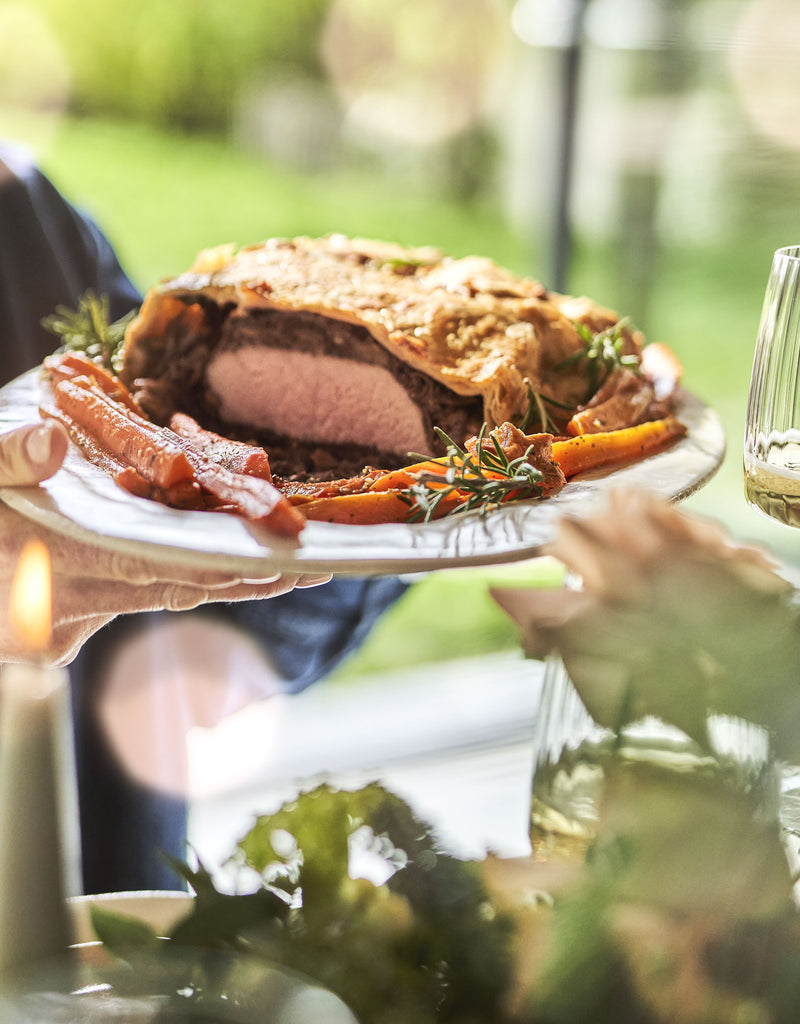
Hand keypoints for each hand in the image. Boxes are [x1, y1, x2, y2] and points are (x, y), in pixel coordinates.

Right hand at [0, 421, 330, 664]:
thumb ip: (2, 459)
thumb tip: (47, 445)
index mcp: (50, 568)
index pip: (154, 571)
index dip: (220, 570)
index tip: (283, 565)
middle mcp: (69, 600)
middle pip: (178, 586)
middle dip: (248, 578)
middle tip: (320, 565)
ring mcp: (74, 607)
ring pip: (169, 587)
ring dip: (231, 575)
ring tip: (298, 563)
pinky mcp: (79, 601)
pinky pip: (148, 579)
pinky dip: (192, 563)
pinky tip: (235, 549)